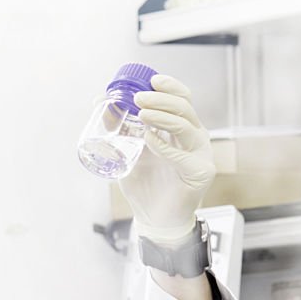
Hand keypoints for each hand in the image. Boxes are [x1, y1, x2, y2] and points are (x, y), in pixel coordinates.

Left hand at [119, 74, 213, 244]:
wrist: (155, 219)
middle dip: (161, 99)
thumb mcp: (129, 150)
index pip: (183, 99)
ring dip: (162, 117)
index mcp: (183, 128)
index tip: (151, 81)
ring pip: (186, 126)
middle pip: (184, 108)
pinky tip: (149, 140)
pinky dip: (165, 146)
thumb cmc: (145, 185)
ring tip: (141, 114)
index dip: (170, 86)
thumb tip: (99, 101)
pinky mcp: (201, 172)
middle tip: (138, 99)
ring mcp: (201, 155)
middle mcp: (195, 138)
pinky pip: (183, 155)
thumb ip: (120, 128)